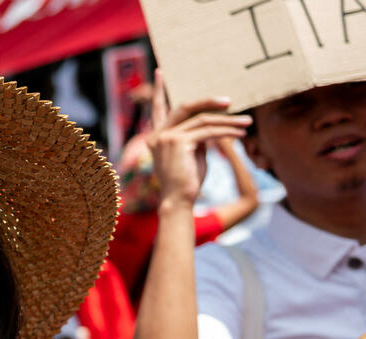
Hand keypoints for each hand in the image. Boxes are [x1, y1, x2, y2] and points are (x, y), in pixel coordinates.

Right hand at [147, 70, 251, 208]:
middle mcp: (158, 134)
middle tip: (229, 101)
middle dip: (208, 101)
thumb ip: (196, 136)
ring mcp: (166, 137)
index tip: (159, 72)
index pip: (157, 109)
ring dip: (228, 120)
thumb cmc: (187, 182)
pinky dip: (227, 130)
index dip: (158, 90)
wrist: (179, 201)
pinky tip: (240, 132)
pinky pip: (208, 131)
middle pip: (184, 107)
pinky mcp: (179, 142)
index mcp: (156, 136)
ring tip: (247, 123)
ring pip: (202, 119)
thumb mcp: (191, 154)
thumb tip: (211, 124)